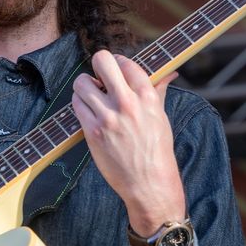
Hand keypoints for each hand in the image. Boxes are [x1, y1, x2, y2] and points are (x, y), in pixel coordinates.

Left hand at [71, 51, 185, 233]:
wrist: (148, 183)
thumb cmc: (157, 150)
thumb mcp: (161, 117)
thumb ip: (158, 90)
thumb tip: (169, 71)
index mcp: (147, 96)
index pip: (125, 62)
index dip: (117, 64)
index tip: (115, 72)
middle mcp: (127, 103)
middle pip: (102, 61)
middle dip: (98, 65)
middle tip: (99, 77)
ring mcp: (108, 117)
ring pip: (81, 82)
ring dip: (84, 86)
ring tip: (92, 97)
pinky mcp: (92, 132)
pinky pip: (76, 104)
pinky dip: (80, 104)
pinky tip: (89, 112)